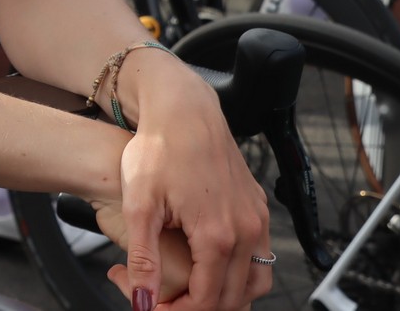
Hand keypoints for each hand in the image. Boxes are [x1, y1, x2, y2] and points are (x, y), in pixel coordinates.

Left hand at [107, 61, 272, 309]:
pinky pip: (259, 255)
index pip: (206, 302)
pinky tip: (208, 263)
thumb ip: (142, 258)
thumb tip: (141, 301)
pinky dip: (239, 272)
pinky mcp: (258, 206)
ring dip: (226, 296)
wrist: (183, 108)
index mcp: (217, 235)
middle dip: (198, 308)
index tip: (150, 307)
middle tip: (164, 300)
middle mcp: (246, 230)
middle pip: (233, 299)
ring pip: (255, 281)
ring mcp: (257, 218)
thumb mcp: (140, 205)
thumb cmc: (159, 148)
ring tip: (189, 290)